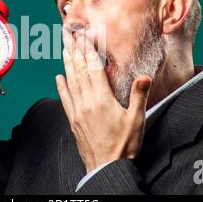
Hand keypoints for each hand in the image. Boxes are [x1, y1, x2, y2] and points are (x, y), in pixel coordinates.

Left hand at [55, 29, 151, 172]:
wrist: (106, 168)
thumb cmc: (124, 145)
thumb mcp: (136, 120)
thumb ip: (138, 96)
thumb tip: (143, 76)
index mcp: (102, 99)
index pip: (93, 68)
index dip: (88, 50)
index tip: (83, 35)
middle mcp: (87, 101)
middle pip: (79, 70)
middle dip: (74, 49)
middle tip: (67, 33)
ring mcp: (78, 110)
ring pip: (70, 81)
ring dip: (66, 62)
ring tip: (63, 47)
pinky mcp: (73, 120)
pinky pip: (65, 99)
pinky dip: (61, 86)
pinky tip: (58, 77)